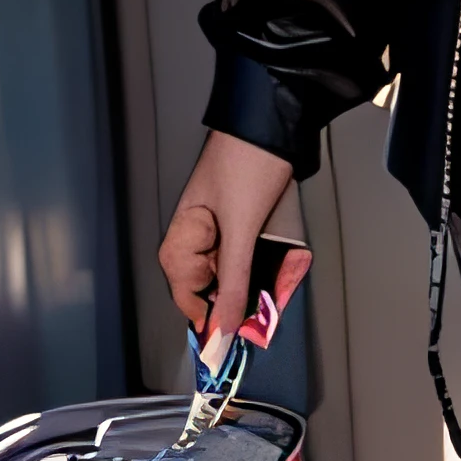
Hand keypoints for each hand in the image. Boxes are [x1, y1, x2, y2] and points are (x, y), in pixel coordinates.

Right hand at [159, 129, 306, 372]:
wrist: (272, 123)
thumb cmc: (248, 165)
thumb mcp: (241, 229)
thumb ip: (234, 280)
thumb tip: (224, 325)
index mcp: (182, 237)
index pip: (186, 295)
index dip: (209, 317)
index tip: (233, 337)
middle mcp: (195, 236)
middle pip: (210, 286)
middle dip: (237, 297)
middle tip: (265, 303)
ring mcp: (218, 229)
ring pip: (232, 272)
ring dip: (253, 281)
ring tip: (276, 276)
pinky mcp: (240, 221)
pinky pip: (245, 255)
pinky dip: (260, 264)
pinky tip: (278, 264)